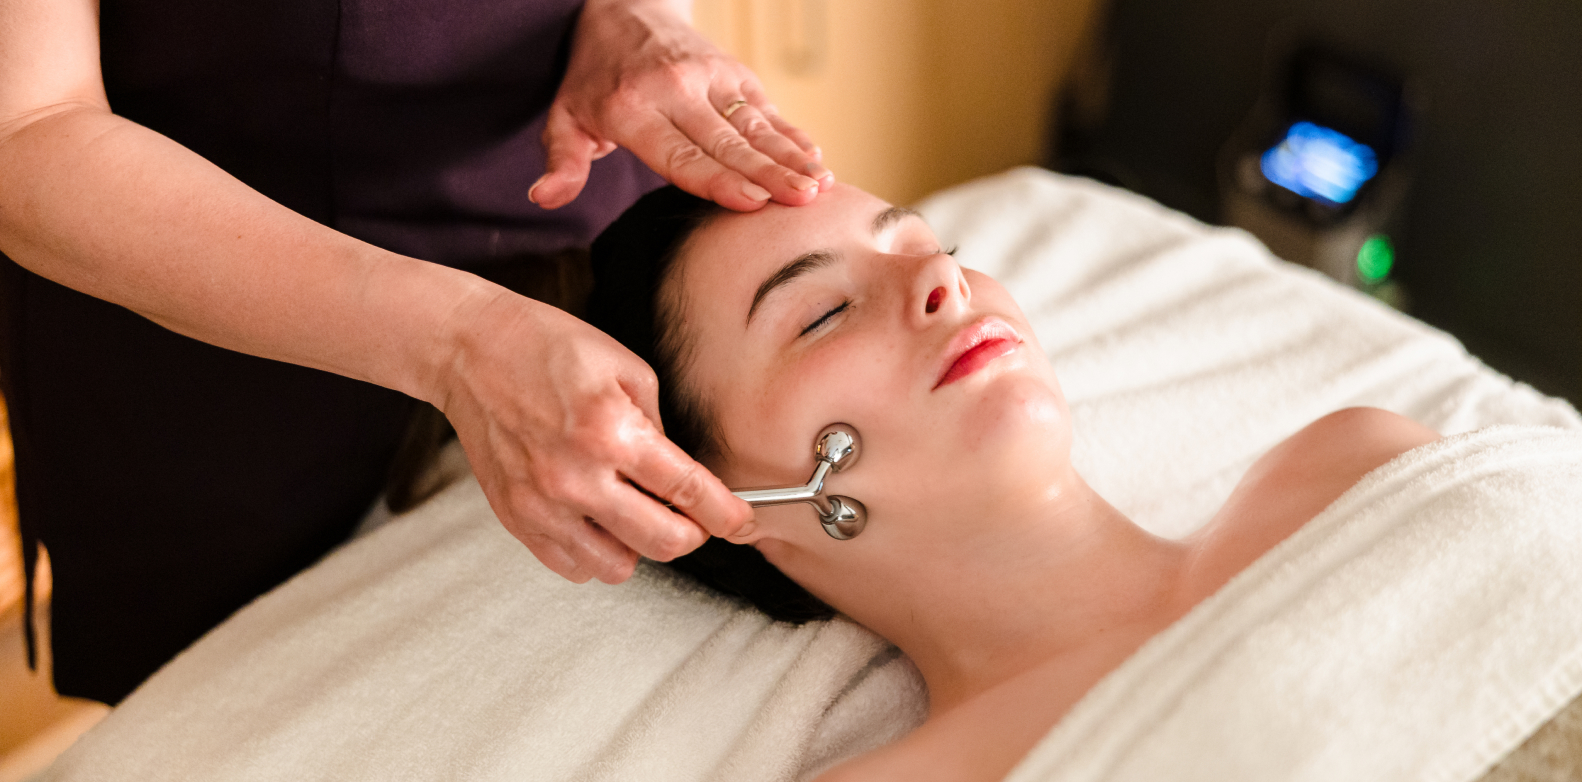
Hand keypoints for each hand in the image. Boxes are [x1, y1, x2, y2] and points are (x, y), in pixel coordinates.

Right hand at [436, 288, 752, 583]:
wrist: (471, 352)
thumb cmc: (547, 349)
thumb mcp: (625, 368)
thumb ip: (660, 426)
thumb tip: (681, 474)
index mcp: (611, 430)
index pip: (688, 491)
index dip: (727, 514)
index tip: (743, 523)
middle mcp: (576, 476)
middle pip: (662, 542)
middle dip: (691, 534)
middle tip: (692, 518)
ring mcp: (543, 505)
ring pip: (618, 567)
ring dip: (639, 546)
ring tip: (634, 512)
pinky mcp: (516, 519)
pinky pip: (573, 566)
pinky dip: (595, 553)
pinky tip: (597, 519)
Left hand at [530, 0, 833, 211]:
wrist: (623, 11)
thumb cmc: (593, 79)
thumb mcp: (565, 118)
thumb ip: (561, 162)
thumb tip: (543, 196)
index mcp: (632, 109)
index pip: (681, 154)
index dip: (718, 179)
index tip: (751, 201)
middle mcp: (675, 90)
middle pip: (726, 142)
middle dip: (767, 173)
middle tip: (800, 201)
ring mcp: (710, 77)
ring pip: (755, 125)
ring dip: (790, 157)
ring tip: (818, 186)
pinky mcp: (734, 72)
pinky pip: (767, 109)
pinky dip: (793, 135)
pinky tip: (817, 159)